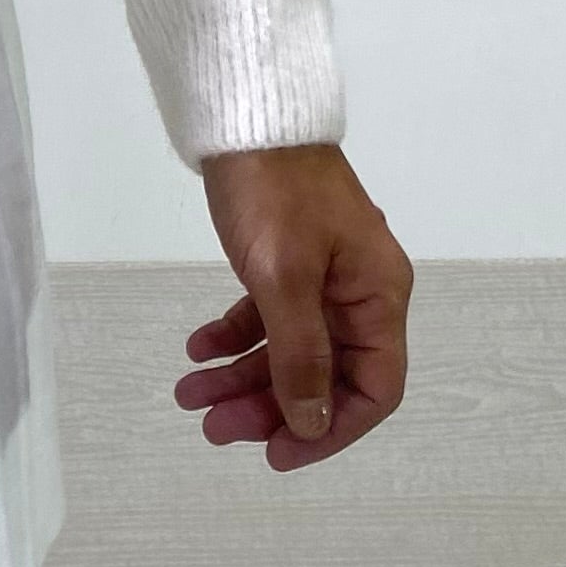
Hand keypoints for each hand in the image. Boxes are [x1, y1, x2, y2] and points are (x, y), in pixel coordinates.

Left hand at [177, 142, 410, 471]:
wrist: (246, 113)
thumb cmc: (274, 191)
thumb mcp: (285, 277)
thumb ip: (300, 354)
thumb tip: (311, 423)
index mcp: (378, 296)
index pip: (374, 389)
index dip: (329, 429)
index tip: (276, 453)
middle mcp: (358, 291)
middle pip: (323, 374)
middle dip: (268, 406)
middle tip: (211, 427)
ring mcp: (323, 275)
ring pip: (287, 348)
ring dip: (241, 376)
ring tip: (187, 395)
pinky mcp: (287, 259)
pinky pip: (266, 315)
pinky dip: (233, 334)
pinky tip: (195, 348)